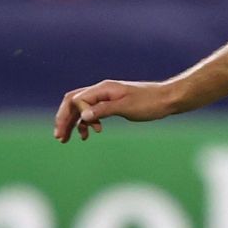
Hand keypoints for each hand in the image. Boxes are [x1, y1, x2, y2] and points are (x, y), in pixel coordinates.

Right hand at [54, 80, 181, 142]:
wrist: (168, 100)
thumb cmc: (149, 102)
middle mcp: (102, 90)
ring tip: (67, 139)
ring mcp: (106, 97)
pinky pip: (92, 112)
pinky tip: (89, 134)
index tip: (82, 130)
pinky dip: (87, 122)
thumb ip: (104, 110)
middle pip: (73, 103)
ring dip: (73, 123)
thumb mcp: (126, 107)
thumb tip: (84, 116)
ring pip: (81, 108)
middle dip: (64, 119)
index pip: (76, 100)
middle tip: (59, 137)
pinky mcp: (112, 104)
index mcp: (103, 89)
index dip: (72, 115)